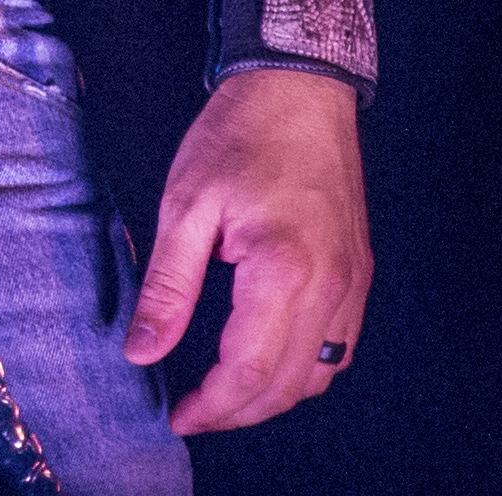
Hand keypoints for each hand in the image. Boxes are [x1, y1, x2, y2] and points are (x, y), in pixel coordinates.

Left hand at [129, 65, 369, 431]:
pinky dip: (305, 370)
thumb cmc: (240, 134)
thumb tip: (142, 351)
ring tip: (224, 393)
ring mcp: (353, 282)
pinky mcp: (359, 272)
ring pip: (321, 374)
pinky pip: (340, 347)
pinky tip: (269, 359)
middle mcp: (332, 286)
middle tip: (194, 411)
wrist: (299, 86)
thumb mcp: (186, 205)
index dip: (212, 407)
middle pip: (288, 385)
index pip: (250, 371)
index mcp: (284, 270)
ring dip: (273, 396)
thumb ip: (168, 286)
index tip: (178, 415)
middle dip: (238, 411)